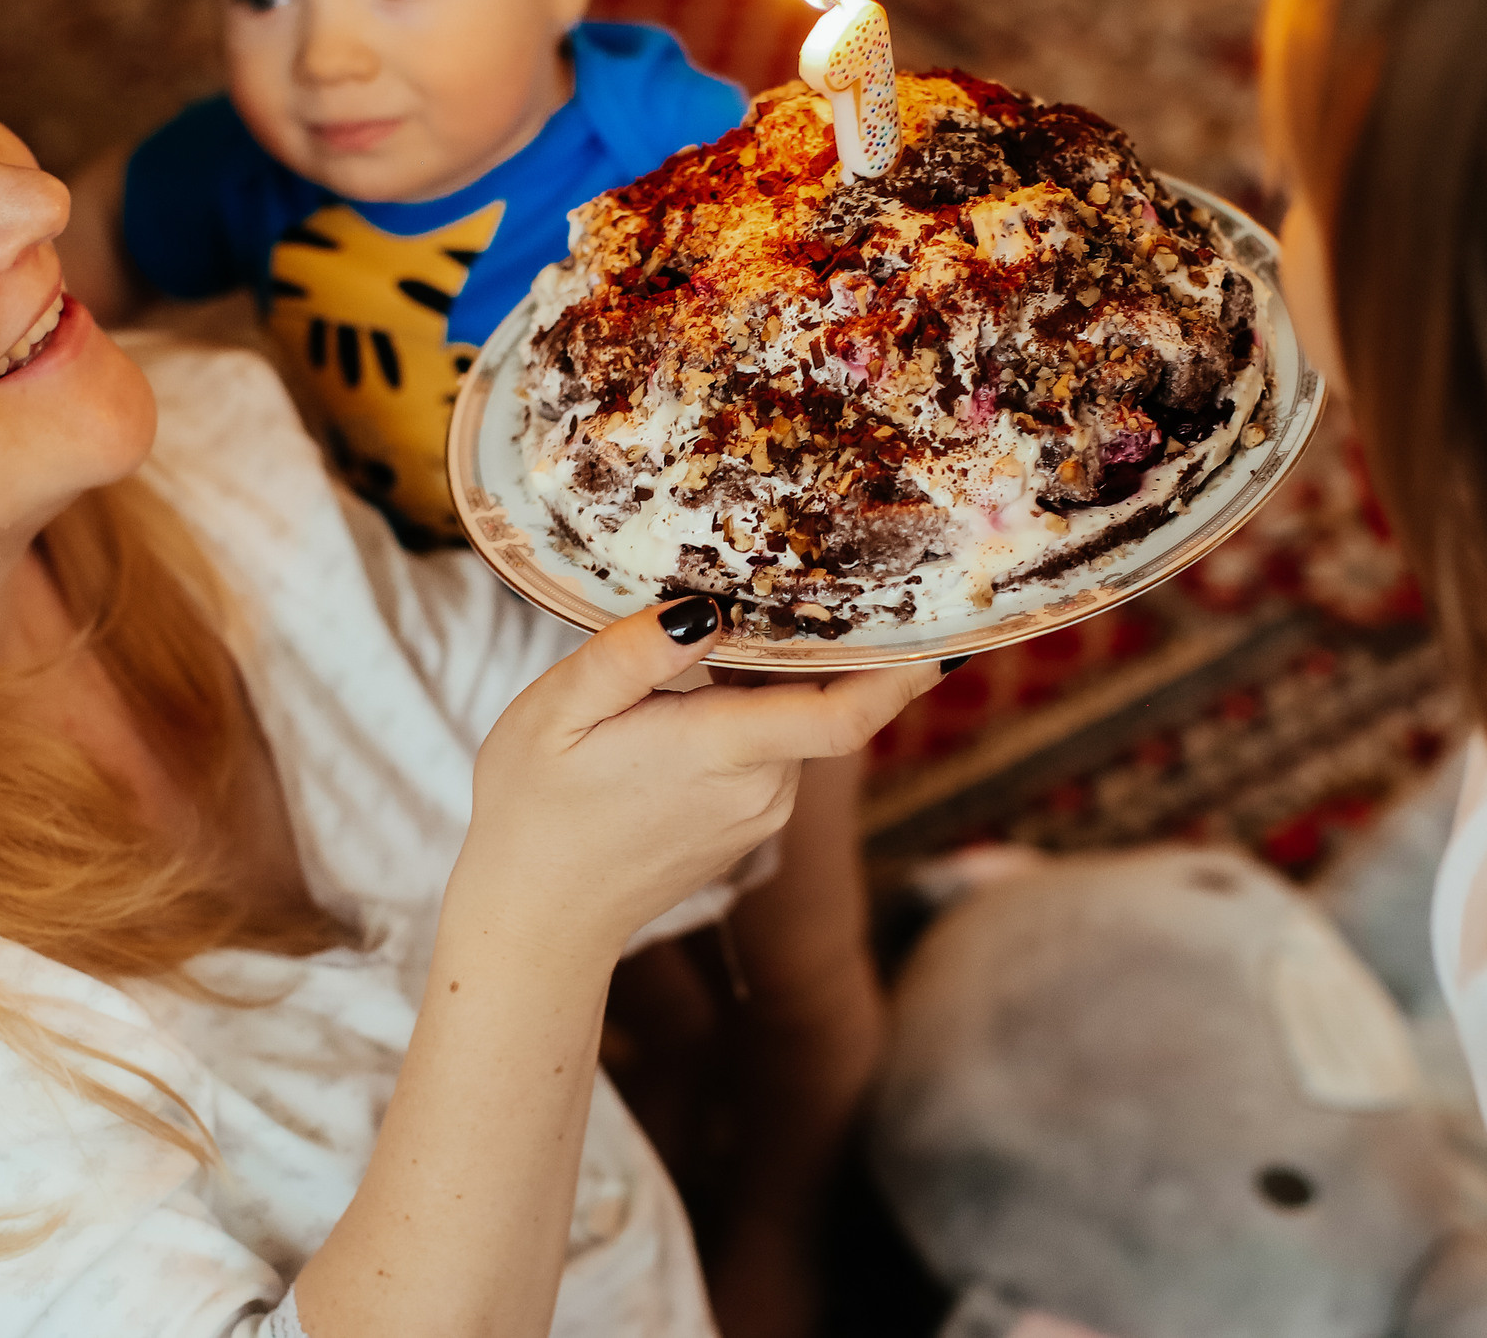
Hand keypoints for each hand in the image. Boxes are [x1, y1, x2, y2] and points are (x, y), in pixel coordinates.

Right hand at [457, 600, 937, 964]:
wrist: (534, 921)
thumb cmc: (534, 811)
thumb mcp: (557, 713)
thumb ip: (632, 656)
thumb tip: (704, 609)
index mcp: (723, 751)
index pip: (843, 713)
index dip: (903, 670)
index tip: (952, 629)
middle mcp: (763, 788)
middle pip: (823, 700)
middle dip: (826, 642)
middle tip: (828, 564)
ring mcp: (760, 813)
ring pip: (794, 724)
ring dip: (776, 677)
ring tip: (743, 613)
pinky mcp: (748, 825)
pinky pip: (772, 751)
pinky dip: (757, 712)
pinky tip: (708, 687)